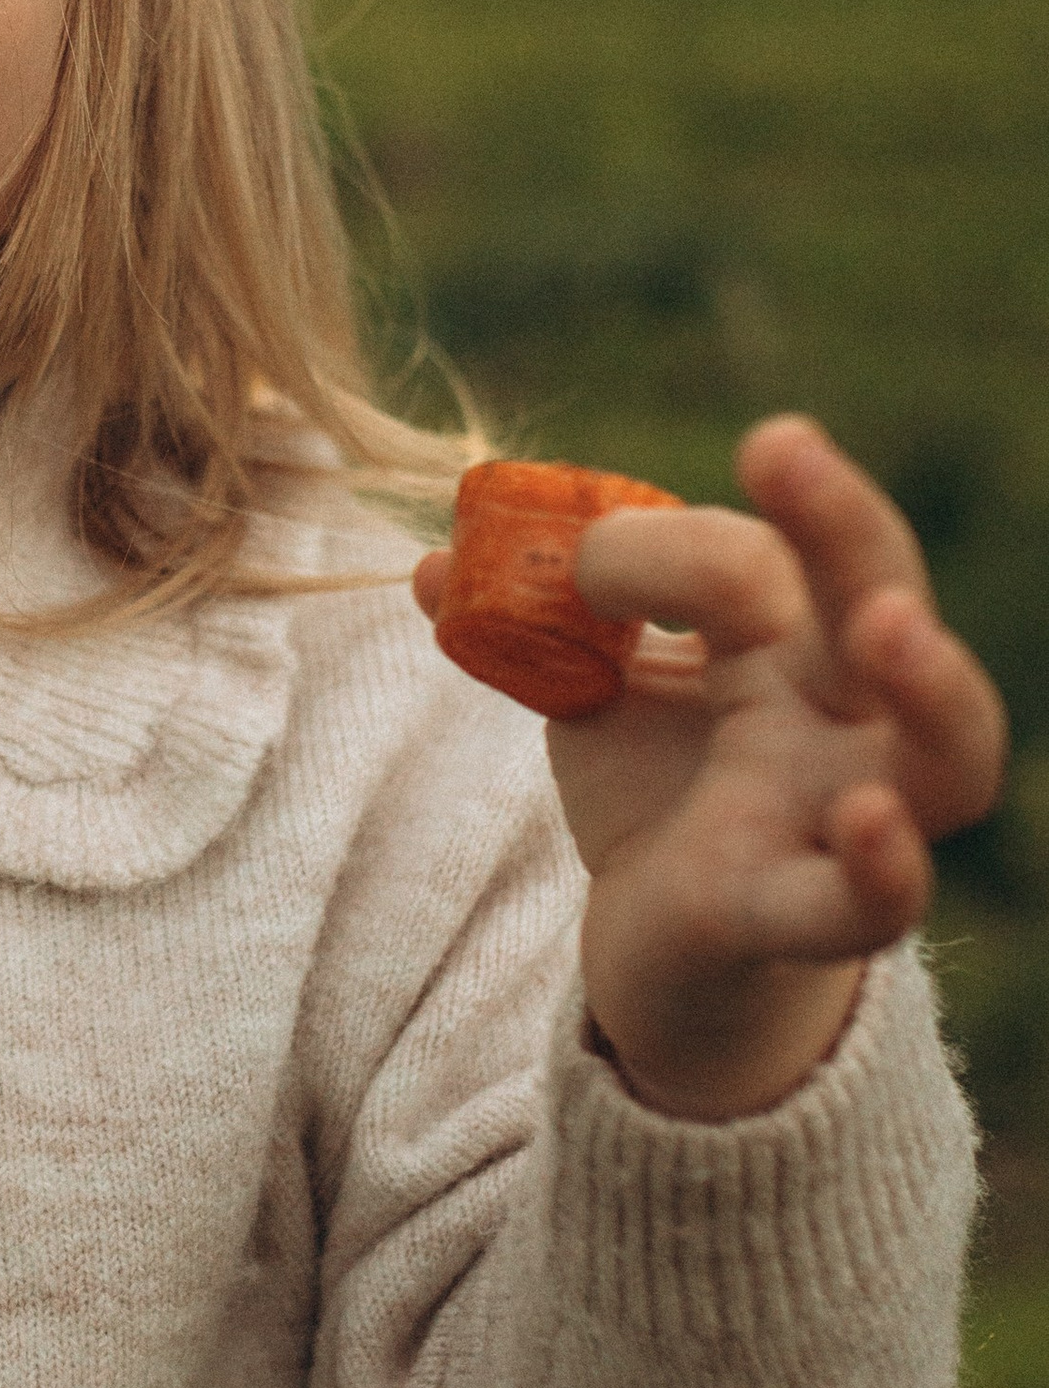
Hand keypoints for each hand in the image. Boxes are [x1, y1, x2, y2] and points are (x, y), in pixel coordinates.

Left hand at [413, 415, 1005, 1118]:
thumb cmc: (656, 791)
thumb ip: (531, 630)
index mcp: (796, 635)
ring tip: (889, 624)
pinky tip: (870, 820)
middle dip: (841, 520)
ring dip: (932, 683)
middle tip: (780, 445)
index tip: (586, 551)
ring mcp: (840, 811)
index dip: (667, 540)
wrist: (660, 941)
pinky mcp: (800, 912)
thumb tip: (435, 571)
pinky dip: (886, 867)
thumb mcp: (593, 696)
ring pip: (951, 752)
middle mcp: (845, 711)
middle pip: (886, 597)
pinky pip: (874, 901)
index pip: (763, 552)